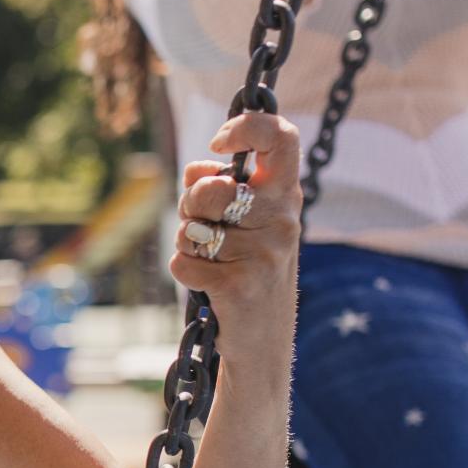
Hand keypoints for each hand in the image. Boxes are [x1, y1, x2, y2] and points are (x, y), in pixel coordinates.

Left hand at [169, 112, 301, 352]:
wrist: (264, 340)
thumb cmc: (246, 267)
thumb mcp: (246, 222)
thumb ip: (220, 185)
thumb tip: (196, 170)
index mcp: (285, 195)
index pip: (281, 137)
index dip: (246, 126)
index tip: (219, 141)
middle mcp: (282, 220)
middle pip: (211, 188)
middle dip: (190, 204)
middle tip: (201, 222)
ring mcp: (265, 254)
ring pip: (191, 228)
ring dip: (187, 241)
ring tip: (210, 256)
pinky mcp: (240, 286)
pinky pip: (182, 262)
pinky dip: (184, 272)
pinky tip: (208, 284)